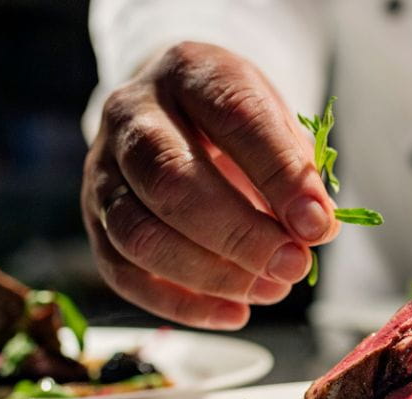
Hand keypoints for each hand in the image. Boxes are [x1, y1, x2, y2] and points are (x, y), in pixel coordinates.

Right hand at [81, 42, 336, 328]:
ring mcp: (102, 169)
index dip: (278, 175)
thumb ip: (294, 167)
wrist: (173, 112)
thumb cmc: (233, 123)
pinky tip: (234, 313)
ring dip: (211, 274)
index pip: (232, 117)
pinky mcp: (94, 220)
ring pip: (139, 234)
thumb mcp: (274, 121)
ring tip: (271, 289)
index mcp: (189, 72)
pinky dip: (182, 304)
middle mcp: (131, 114)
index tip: (318, 224)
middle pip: (171, 181)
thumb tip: (314, 229)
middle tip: (293, 265)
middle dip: (239, 234)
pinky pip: (124, 273)